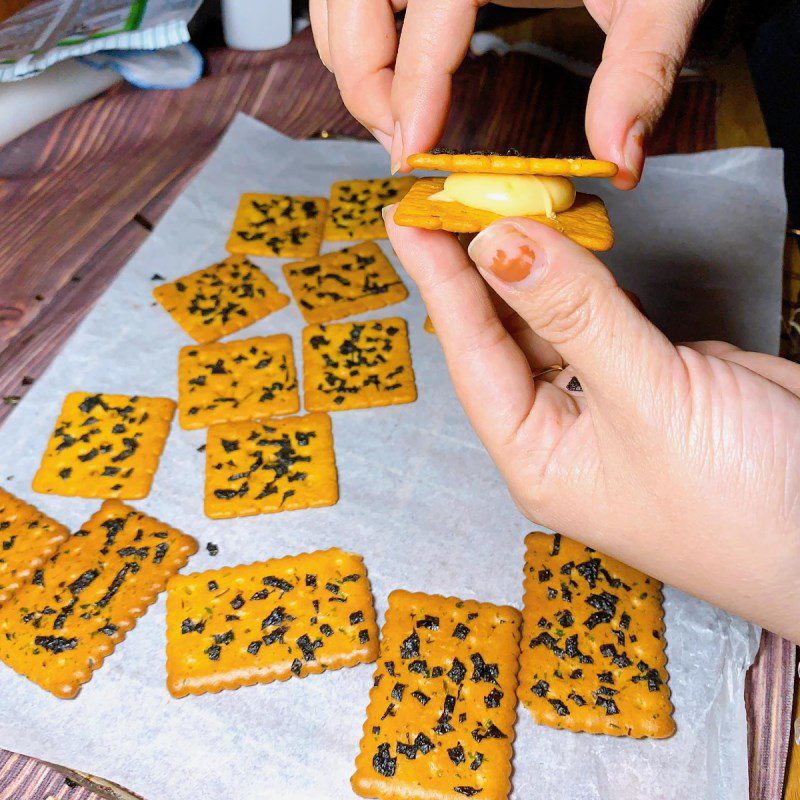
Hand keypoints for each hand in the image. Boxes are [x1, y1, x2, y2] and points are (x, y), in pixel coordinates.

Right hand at [309, 0, 706, 188]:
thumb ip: (639, 69)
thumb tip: (620, 158)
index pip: (425, 15)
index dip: (409, 91)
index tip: (413, 154)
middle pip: (353, 9)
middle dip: (367, 88)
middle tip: (404, 147)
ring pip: (339, 5)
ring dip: (354, 66)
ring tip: (397, 122)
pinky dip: (356, 40)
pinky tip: (394, 77)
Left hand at [383, 207, 799, 642]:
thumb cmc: (747, 504)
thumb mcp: (651, 401)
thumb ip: (576, 315)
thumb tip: (499, 244)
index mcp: (537, 457)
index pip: (472, 355)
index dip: (439, 280)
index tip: (408, 217)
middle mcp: (560, 432)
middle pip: (500, 337)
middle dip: (473, 266)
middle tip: (447, 196)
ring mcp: (607, 404)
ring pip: (548, 322)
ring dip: (526, 266)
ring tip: (493, 204)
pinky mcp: (651, 379)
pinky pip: (598, 316)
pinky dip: (582, 277)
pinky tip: (558, 242)